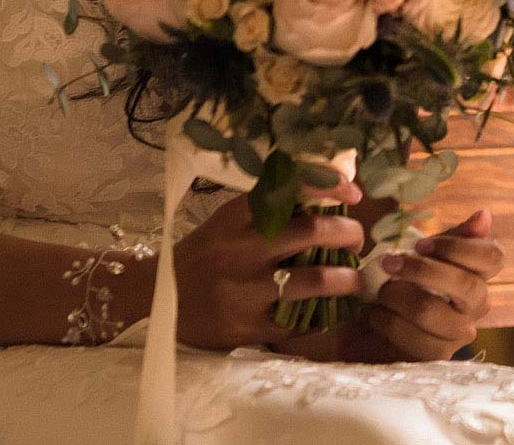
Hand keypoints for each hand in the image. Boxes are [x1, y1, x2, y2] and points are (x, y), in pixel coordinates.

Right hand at [170, 196, 365, 349]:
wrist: (156, 301)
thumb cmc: (202, 257)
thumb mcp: (227, 224)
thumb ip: (269, 209)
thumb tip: (329, 194)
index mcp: (236, 218)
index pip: (289, 190)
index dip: (328, 186)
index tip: (353, 190)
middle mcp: (241, 250)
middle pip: (311, 232)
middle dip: (348, 234)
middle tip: (358, 240)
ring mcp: (245, 291)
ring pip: (315, 281)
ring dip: (347, 279)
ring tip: (356, 280)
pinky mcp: (247, 327)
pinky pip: (300, 322)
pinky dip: (324, 315)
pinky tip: (334, 310)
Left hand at [341, 208, 503, 362]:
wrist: (370, 327)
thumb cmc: (402, 284)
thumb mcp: (423, 255)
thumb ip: (452, 238)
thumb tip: (485, 214)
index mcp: (477, 274)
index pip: (493, 257)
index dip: (458, 247)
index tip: (422, 244)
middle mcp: (477, 306)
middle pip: (468, 286)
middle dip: (423, 271)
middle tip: (389, 263)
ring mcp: (460, 334)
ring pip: (433, 311)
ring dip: (397, 296)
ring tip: (379, 292)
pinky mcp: (437, 358)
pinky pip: (414, 339)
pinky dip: (387, 321)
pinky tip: (375, 314)